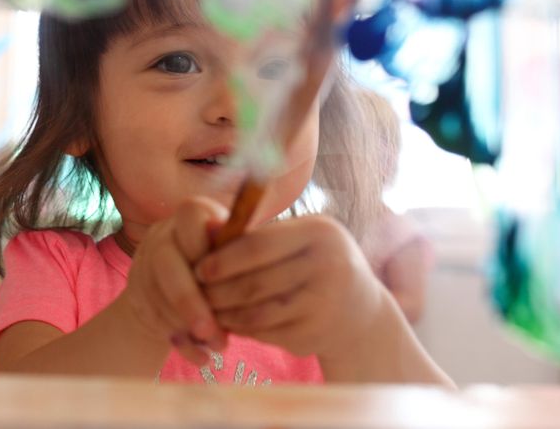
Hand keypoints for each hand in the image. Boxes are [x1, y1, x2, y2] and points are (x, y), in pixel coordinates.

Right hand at [120, 198, 228, 365]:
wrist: (184, 291)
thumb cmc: (223, 270)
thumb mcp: (233, 254)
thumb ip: (239, 252)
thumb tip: (251, 251)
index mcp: (191, 215)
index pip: (190, 215)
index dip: (204, 247)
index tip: (224, 279)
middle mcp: (162, 234)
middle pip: (166, 263)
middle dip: (190, 302)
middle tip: (214, 332)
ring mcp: (144, 263)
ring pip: (156, 295)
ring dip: (187, 326)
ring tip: (217, 346)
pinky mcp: (135, 294)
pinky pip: (151, 319)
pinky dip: (180, 343)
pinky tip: (201, 356)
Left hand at [196, 212, 384, 360]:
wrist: (361, 311)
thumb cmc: (316, 265)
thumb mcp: (298, 241)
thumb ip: (256, 236)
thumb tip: (205, 227)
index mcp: (320, 232)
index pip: (259, 245)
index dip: (223, 258)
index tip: (199, 267)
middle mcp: (328, 265)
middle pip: (255, 282)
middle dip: (218, 291)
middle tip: (197, 293)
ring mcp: (324, 303)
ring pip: (257, 312)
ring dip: (226, 313)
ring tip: (207, 310)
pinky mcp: (317, 333)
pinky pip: (267, 332)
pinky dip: (243, 330)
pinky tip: (230, 324)